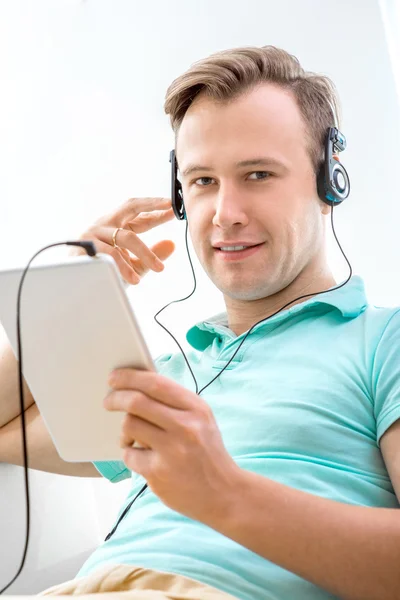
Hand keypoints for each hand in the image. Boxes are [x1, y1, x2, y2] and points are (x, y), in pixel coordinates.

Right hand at [69, 197, 175, 284]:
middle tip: (169, 209)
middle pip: (130, 206)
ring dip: (145, 253)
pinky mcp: (85, 247)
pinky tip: (134, 279)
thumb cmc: (103, 274)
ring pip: (126, 236)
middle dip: (151, 205)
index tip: (174, 210)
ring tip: (159, 268)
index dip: (157, 211)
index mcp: (115, 226)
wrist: (75, 290)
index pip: (139, 214)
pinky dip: (124, 267)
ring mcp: (94, 233)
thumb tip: (172, 244)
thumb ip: (151, 255)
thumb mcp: (134, 265)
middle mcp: (104, 224)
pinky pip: (110, 254)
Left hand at [103, 368, 240, 525]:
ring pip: (129, 425)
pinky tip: (142, 458)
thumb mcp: (201, 420)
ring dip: (124, 430)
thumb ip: (175, 403)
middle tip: (108, 401)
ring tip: (130, 436)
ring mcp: (171, 450)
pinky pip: (129, 454)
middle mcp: (185, 426)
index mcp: (196, 408)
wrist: (224, 493)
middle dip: (115, 398)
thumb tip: (138, 387)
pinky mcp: (158, 473)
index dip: (130, 377)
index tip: (114, 377)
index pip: (156, 383)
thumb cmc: (207, 452)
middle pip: (136, 402)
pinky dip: (130, 453)